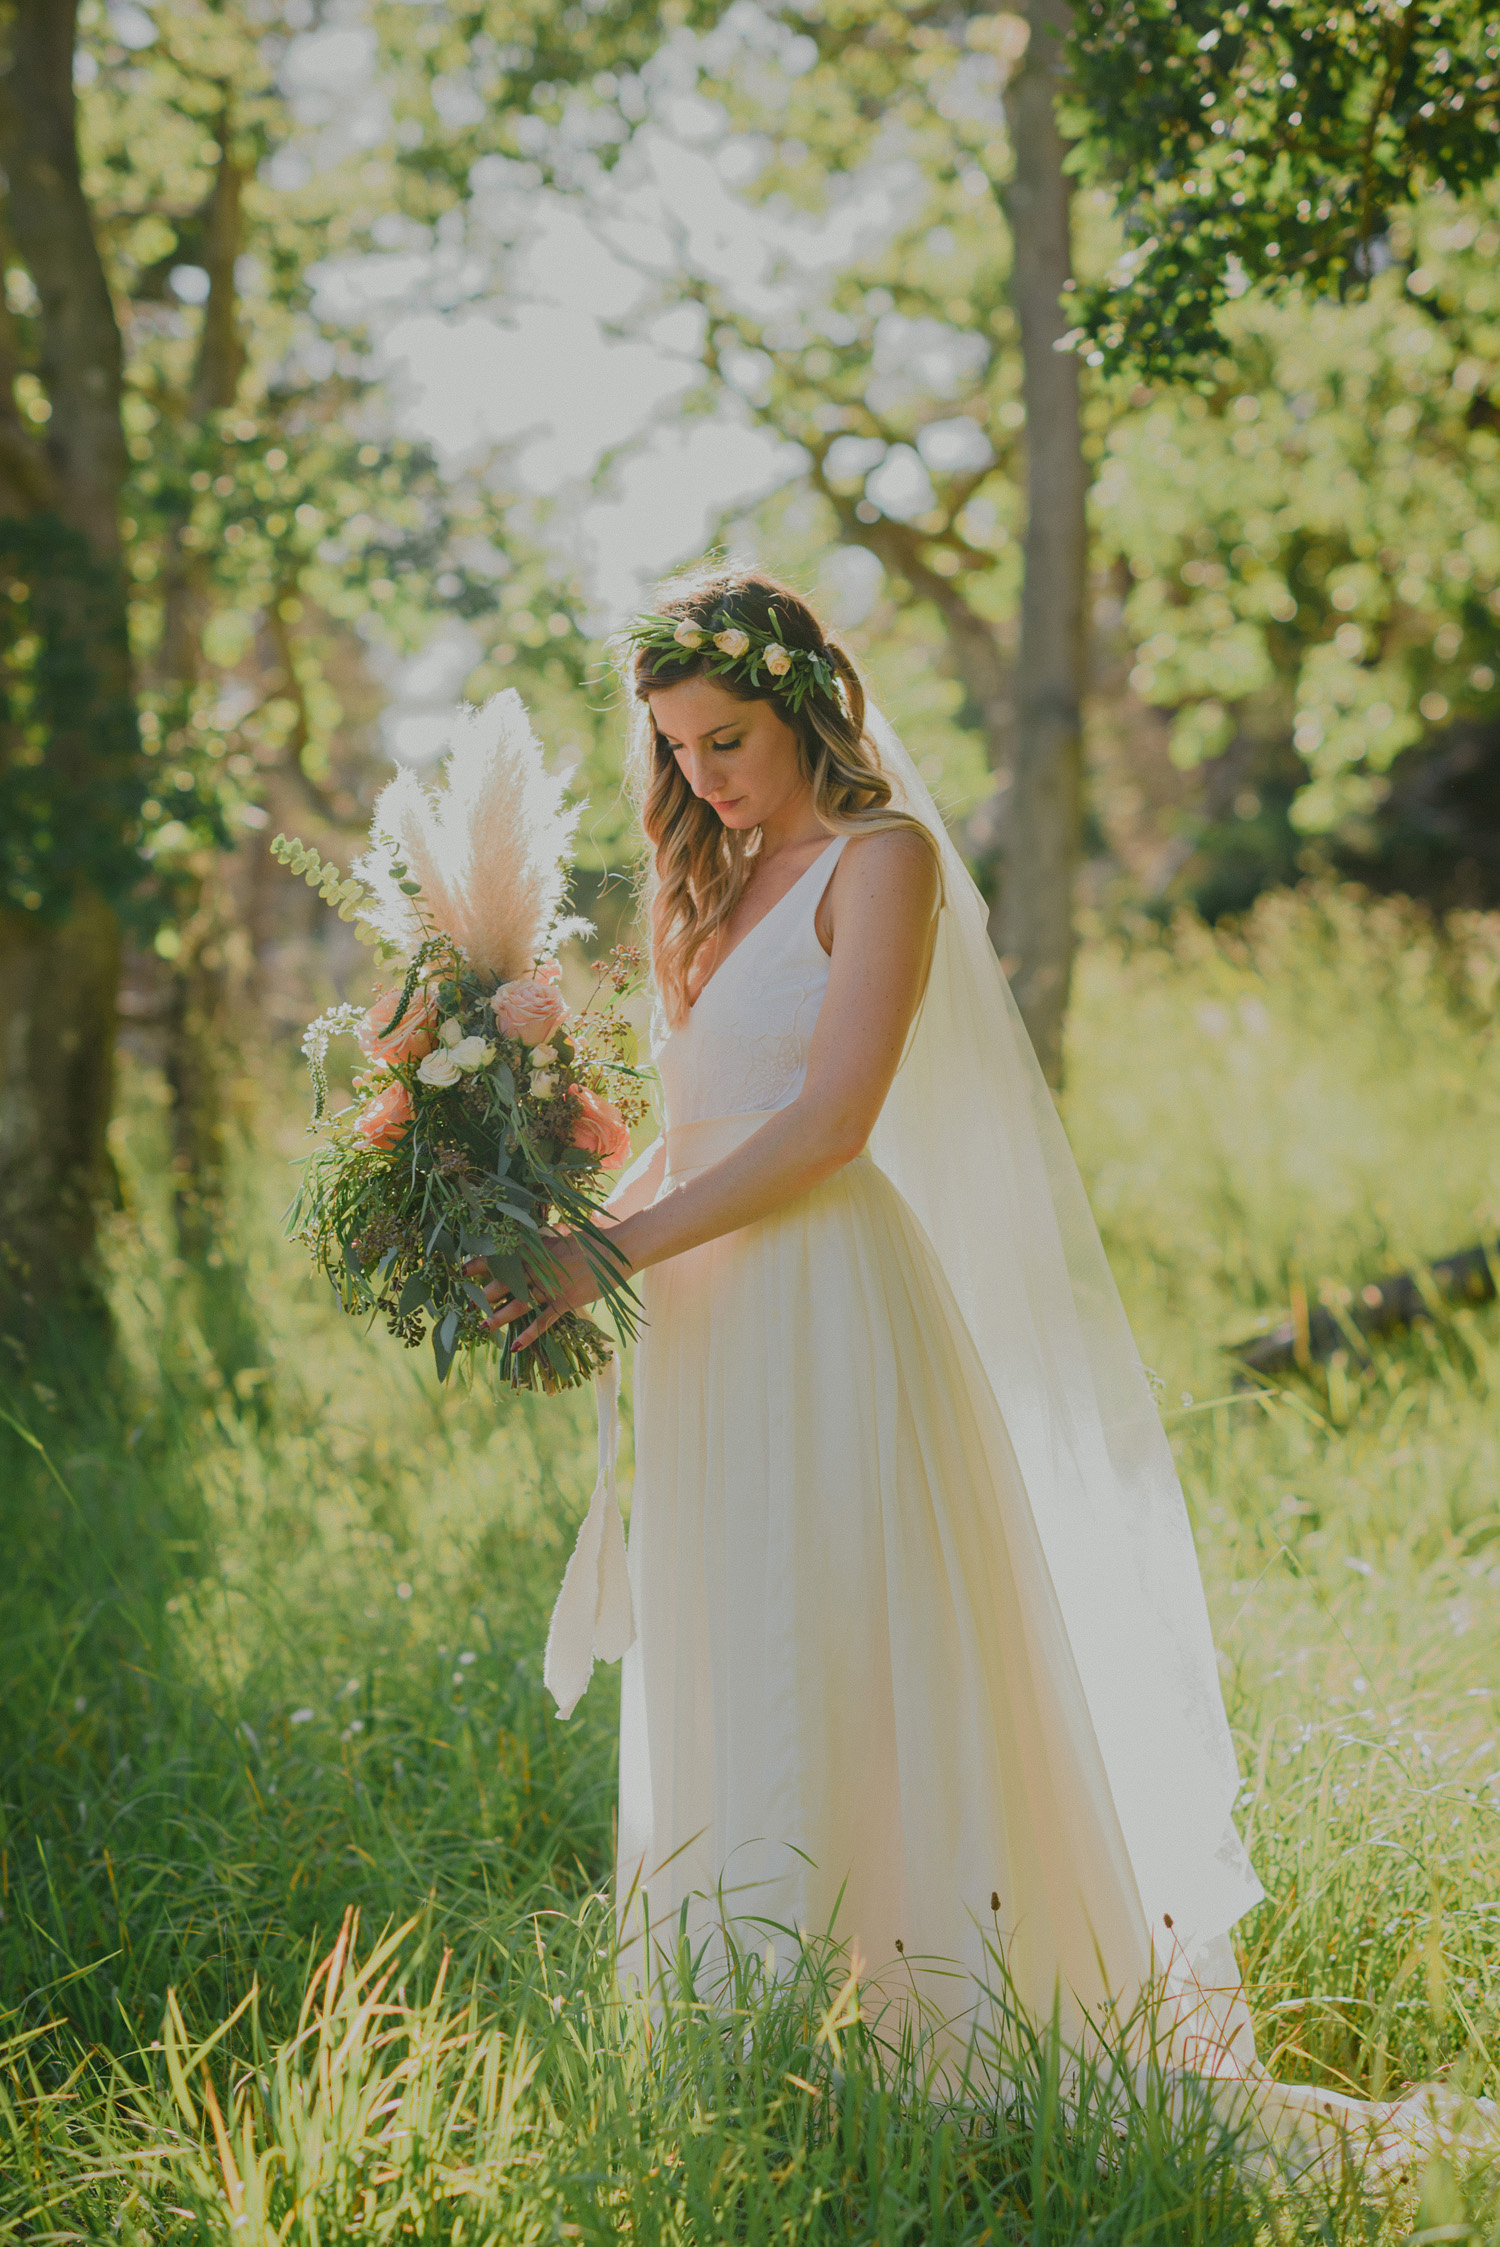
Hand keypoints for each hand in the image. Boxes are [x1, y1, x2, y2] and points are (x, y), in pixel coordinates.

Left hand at [464, 1228, 628, 1350]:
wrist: (616, 1251)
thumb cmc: (591, 1241)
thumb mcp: (562, 1235)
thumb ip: (543, 1239)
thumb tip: (531, 1237)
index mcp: (536, 1249)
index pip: (501, 1256)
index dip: (480, 1264)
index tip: (462, 1271)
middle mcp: (538, 1268)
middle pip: (504, 1283)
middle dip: (482, 1296)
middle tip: (464, 1307)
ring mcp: (551, 1285)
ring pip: (518, 1304)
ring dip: (498, 1317)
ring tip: (481, 1328)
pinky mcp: (565, 1300)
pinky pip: (543, 1320)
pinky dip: (529, 1334)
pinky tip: (515, 1346)